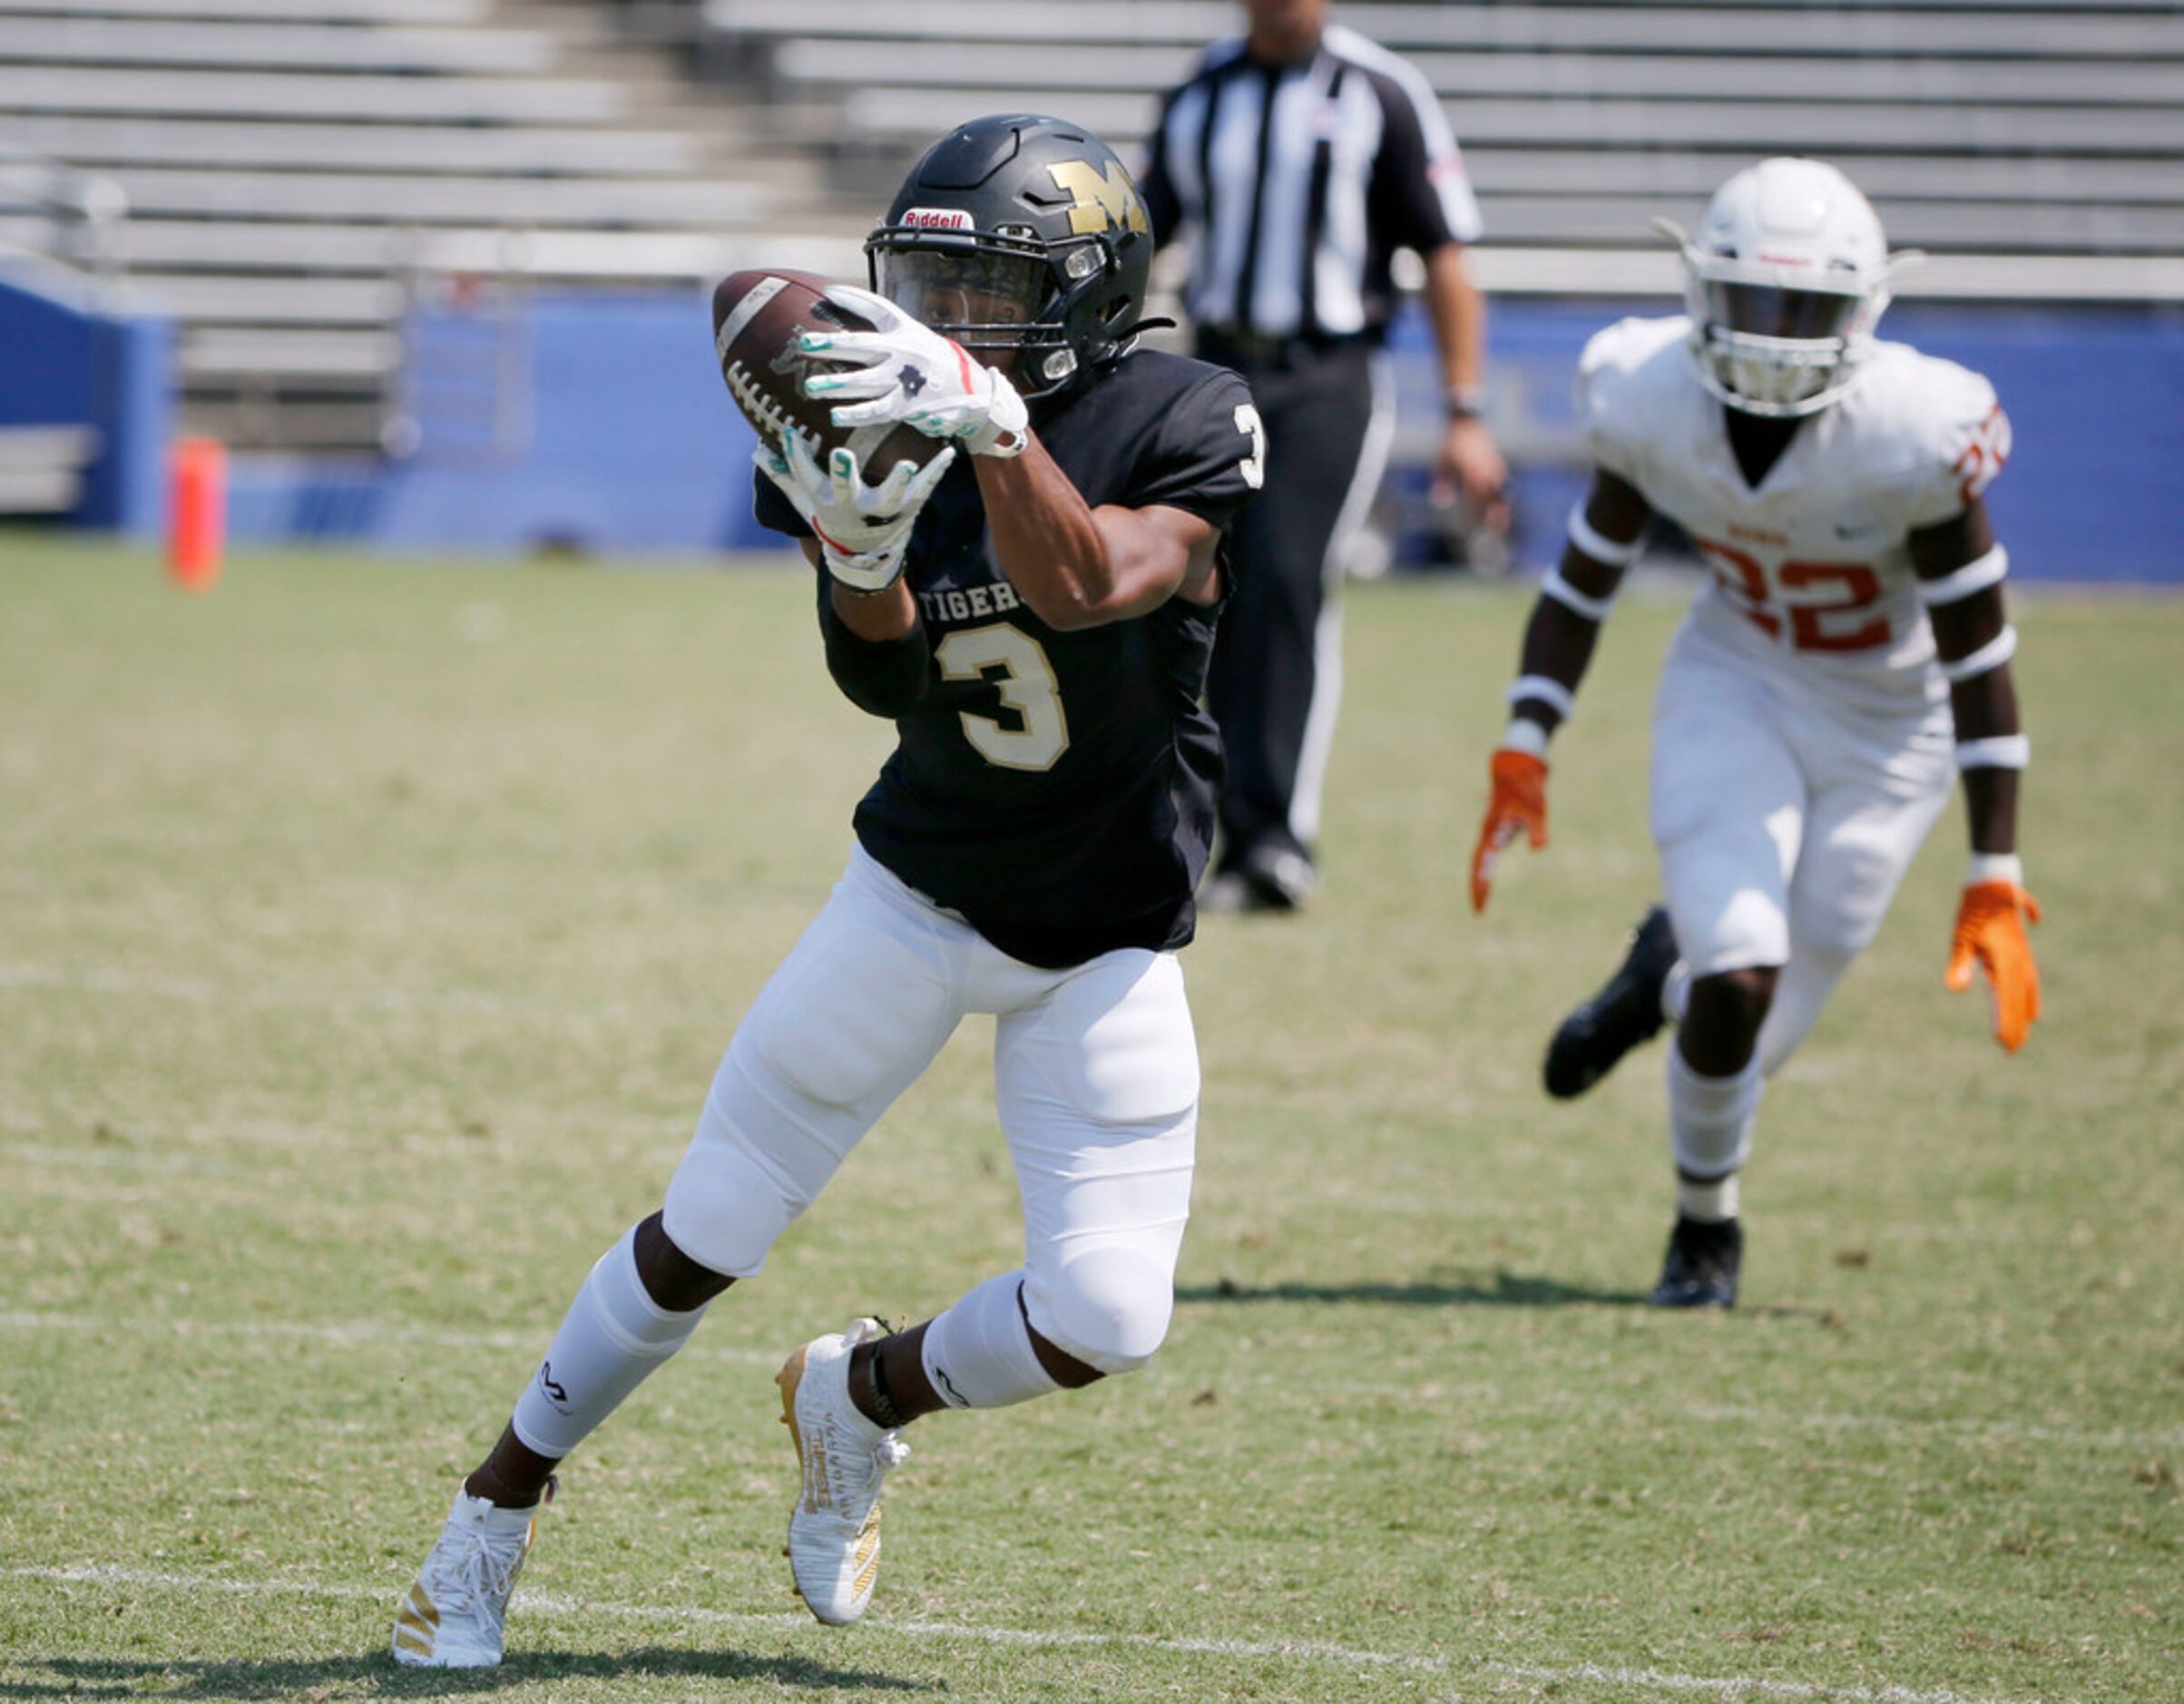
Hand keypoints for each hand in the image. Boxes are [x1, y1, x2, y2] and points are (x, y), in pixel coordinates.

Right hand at [755, 430, 953, 592]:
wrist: (862, 558)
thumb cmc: (830, 517)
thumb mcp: (805, 500)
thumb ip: (784, 474)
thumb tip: (757, 450)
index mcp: (827, 501)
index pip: (807, 477)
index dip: (798, 456)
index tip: (791, 432)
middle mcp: (853, 508)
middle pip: (846, 491)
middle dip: (843, 476)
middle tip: (842, 456)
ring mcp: (883, 511)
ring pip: (891, 497)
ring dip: (899, 481)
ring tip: (907, 465)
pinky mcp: (909, 508)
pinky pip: (926, 489)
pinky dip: (937, 471)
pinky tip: (949, 451)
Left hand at [796, 283, 1029, 457]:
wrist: (970, 392)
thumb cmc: (930, 360)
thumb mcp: (913, 334)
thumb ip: (882, 324)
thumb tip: (841, 298)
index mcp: (905, 331)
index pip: (878, 309)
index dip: (854, 299)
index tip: (828, 293)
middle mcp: (904, 353)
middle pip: (862, 346)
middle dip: (832, 345)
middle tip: (805, 344)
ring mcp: (904, 380)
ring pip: (864, 382)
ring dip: (836, 384)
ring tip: (812, 386)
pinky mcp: (906, 406)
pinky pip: (876, 410)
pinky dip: (855, 414)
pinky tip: (835, 415)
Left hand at [1431, 416, 1510, 532]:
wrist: (1466, 422)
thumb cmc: (1451, 444)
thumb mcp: (1442, 463)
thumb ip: (1442, 483)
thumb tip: (1440, 503)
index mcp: (1470, 470)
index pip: (1476, 496)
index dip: (1478, 511)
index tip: (1479, 524)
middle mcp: (1484, 468)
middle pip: (1493, 495)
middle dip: (1497, 511)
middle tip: (1500, 527)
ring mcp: (1492, 464)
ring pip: (1500, 488)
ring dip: (1502, 504)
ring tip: (1503, 519)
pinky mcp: (1495, 460)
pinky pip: (1502, 480)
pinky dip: (1502, 492)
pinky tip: (1503, 501)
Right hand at [1470, 748, 1547, 913]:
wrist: (1517, 764)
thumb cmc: (1526, 787)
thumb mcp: (1535, 808)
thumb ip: (1536, 829)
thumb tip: (1538, 849)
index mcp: (1492, 831)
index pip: (1482, 866)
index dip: (1480, 886)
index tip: (1479, 908)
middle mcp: (1488, 832)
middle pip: (1478, 865)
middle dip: (1478, 887)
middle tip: (1478, 911)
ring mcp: (1492, 829)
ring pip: (1481, 858)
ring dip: (1480, 877)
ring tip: (1481, 897)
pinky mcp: (1498, 826)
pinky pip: (1488, 850)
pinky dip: (1487, 865)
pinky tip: (1487, 874)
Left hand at [1945, 879, 2042, 1051]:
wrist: (1994, 885)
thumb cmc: (1973, 912)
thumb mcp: (1961, 938)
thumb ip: (1960, 964)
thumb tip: (1954, 989)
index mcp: (2004, 961)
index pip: (2004, 998)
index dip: (2004, 1021)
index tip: (2004, 1042)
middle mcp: (2018, 962)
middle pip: (2017, 998)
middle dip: (2015, 1023)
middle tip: (2012, 1049)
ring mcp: (2023, 956)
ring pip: (2026, 990)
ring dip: (2024, 1012)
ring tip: (2024, 1032)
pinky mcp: (2022, 950)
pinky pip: (2030, 979)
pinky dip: (2031, 995)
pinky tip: (2033, 1009)